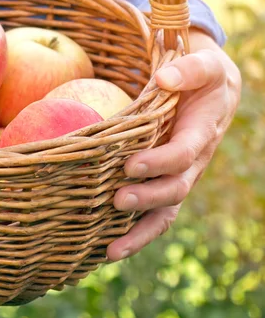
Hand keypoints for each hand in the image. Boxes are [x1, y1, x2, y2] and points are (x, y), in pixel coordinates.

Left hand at [107, 29, 240, 260]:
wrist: (211, 90)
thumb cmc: (203, 75)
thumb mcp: (204, 65)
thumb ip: (189, 70)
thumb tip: (164, 80)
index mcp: (201, 134)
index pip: (182, 155)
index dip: (160, 163)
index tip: (131, 166)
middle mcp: (192, 163)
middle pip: (173, 190)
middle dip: (146, 199)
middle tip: (116, 200)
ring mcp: (178, 177)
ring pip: (164, 212)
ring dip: (139, 233)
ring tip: (110, 252)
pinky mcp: (163, 182)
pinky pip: (153, 213)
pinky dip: (133, 233)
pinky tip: (105, 249)